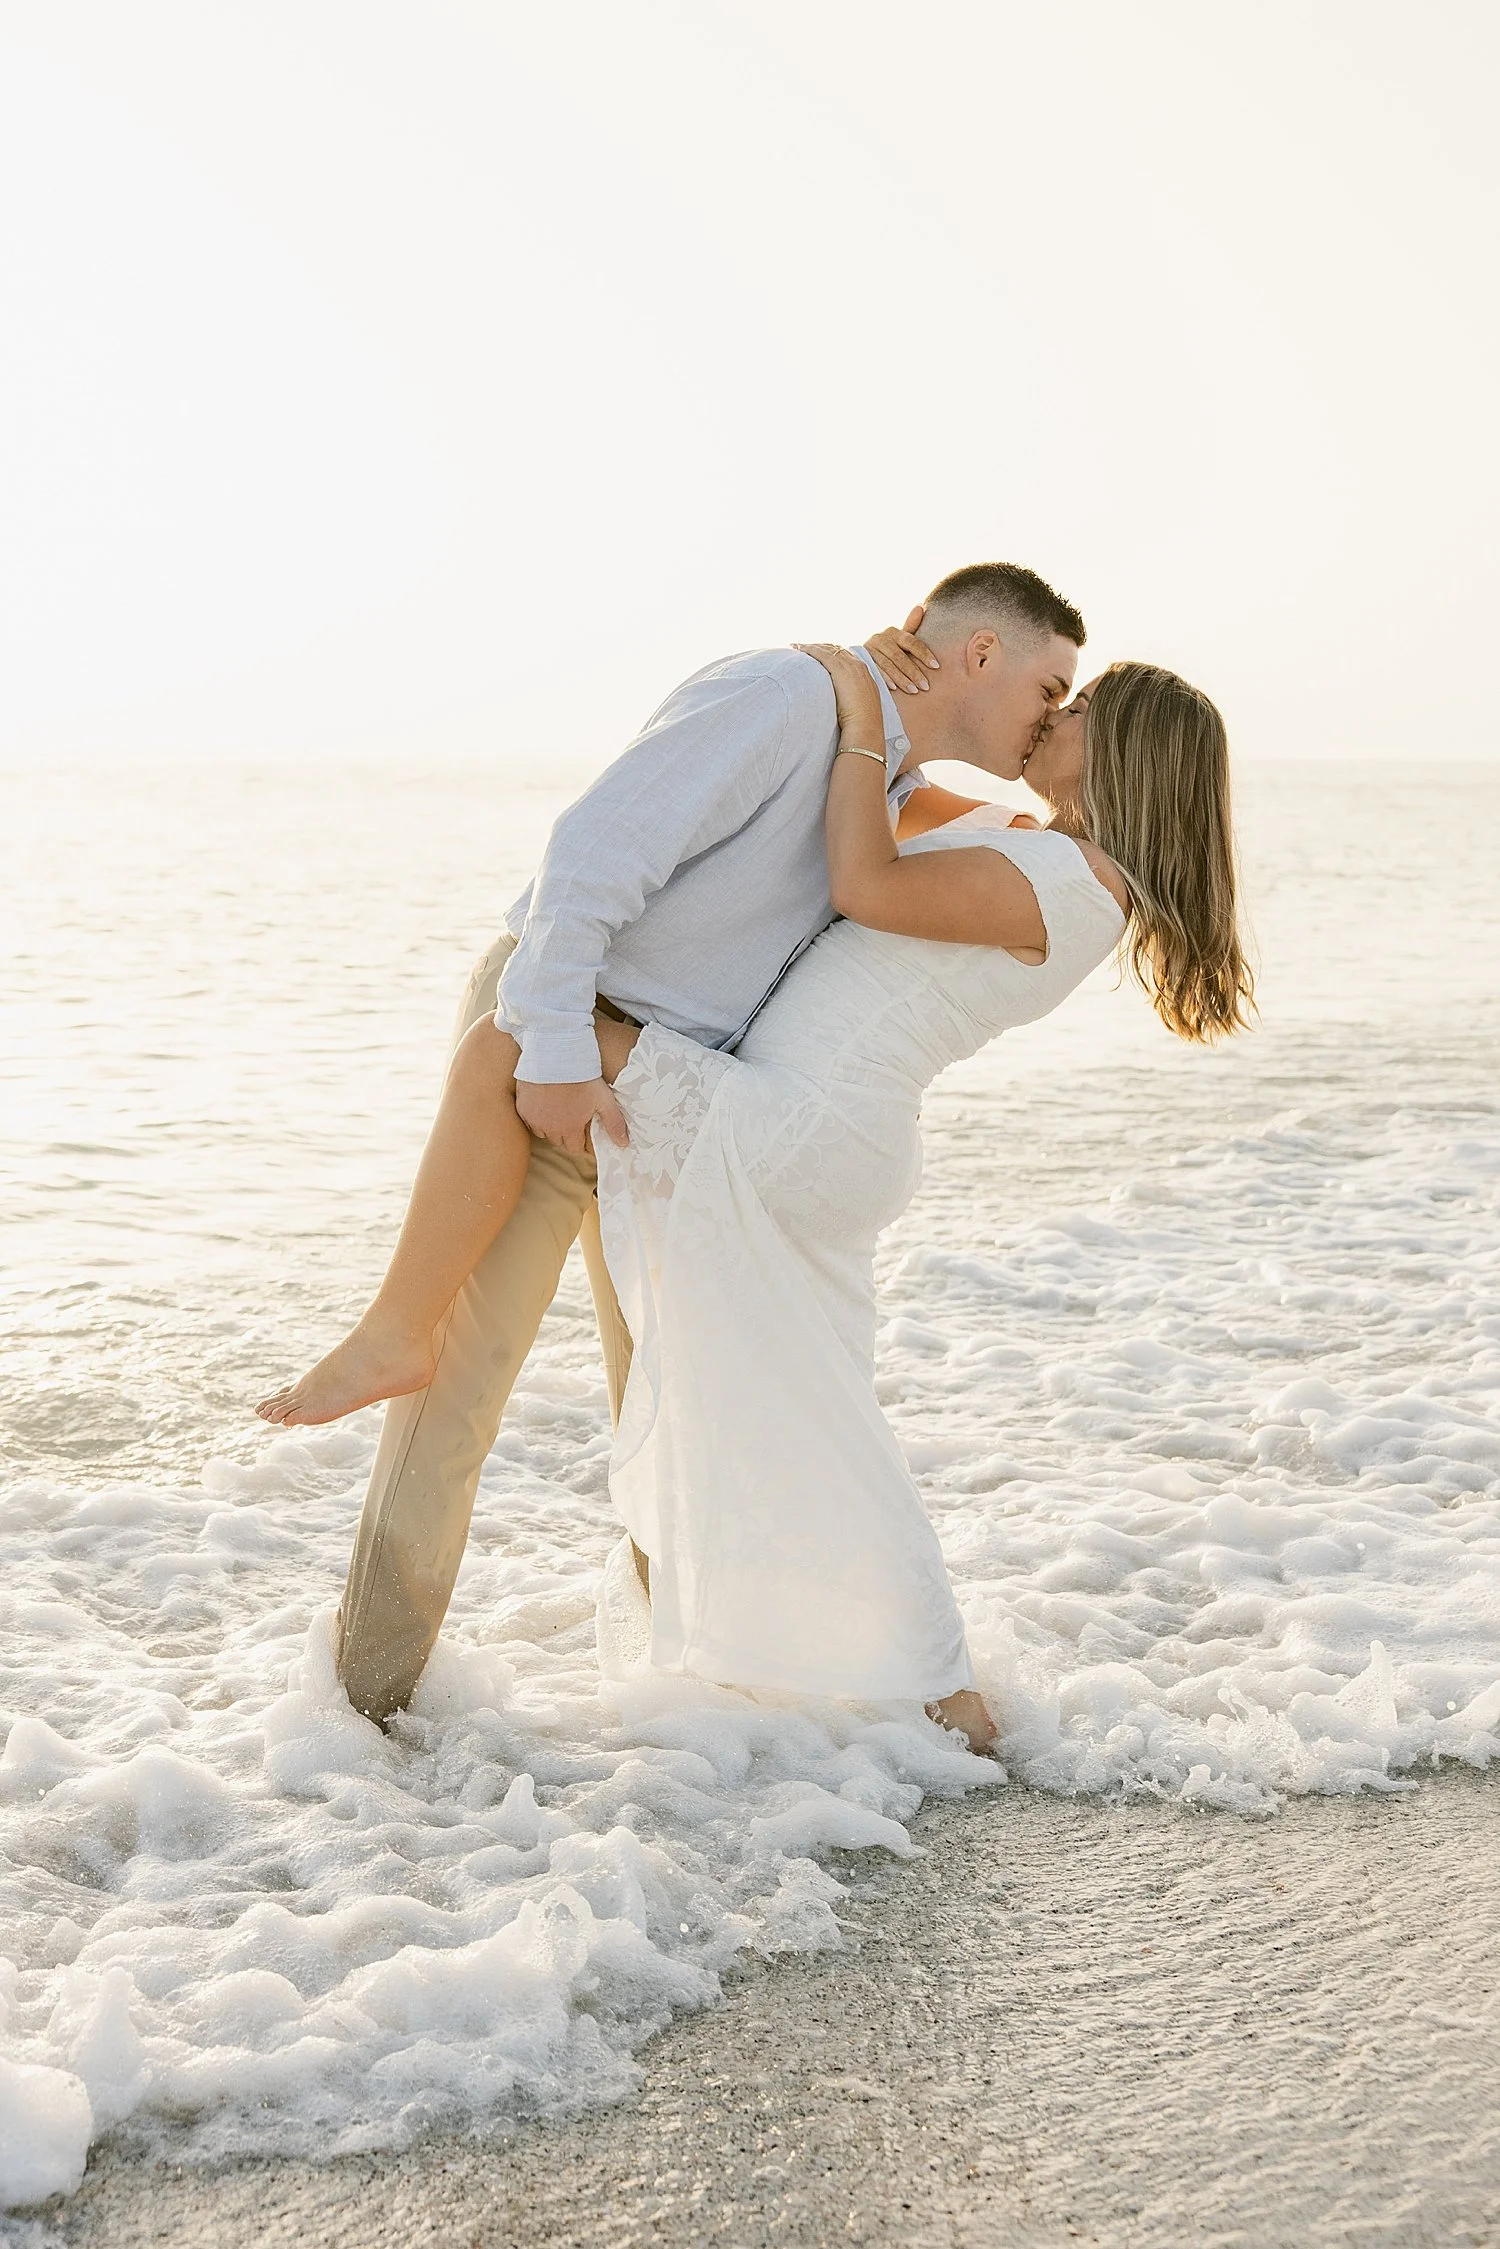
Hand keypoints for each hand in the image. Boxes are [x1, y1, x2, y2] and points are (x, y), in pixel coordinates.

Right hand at [514, 1076, 629, 1155]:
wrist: (555, 1054)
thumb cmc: (583, 1076)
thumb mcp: (604, 1099)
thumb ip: (614, 1123)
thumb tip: (624, 1144)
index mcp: (570, 1129)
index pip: (575, 1148)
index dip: (581, 1141)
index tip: (583, 1130)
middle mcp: (549, 1128)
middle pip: (558, 1140)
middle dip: (566, 1132)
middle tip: (572, 1115)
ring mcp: (533, 1118)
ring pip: (541, 1131)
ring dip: (549, 1124)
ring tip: (558, 1108)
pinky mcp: (521, 1106)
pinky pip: (528, 1118)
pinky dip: (535, 1114)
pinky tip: (543, 1101)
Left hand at [792, 642, 883, 733]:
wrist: (865, 726)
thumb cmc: (861, 723)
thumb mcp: (859, 705)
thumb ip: (851, 697)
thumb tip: (842, 703)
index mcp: (864, 673)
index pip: (845, 656)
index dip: (831, 653)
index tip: (819, 654)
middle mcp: (858, 666)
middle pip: (836, 650)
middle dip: (820, 647)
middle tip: (804, 647)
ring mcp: (850, 666)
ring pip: (827, 649)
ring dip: (811, 647)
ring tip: (796, 646)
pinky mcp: (840, 669)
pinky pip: (821, 654)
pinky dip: (809, 649)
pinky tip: (798, 648)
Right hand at [863, 605, 939, 696]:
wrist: (860, 655)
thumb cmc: (887, 648)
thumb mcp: (899, 638)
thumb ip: (910, 625)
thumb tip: (921, 606)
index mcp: (893, 632)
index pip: (912, 642)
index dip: (924, 654)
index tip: (936, 666)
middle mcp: (880, 638)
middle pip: (900, 656)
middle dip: (914, 672)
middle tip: (926, 686)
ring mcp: (870, 649)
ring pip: (889, 665)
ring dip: (902, 679)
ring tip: (914, 691)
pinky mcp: (862, 660)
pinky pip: (876, 670)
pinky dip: (886, 679)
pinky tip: (895, 689)